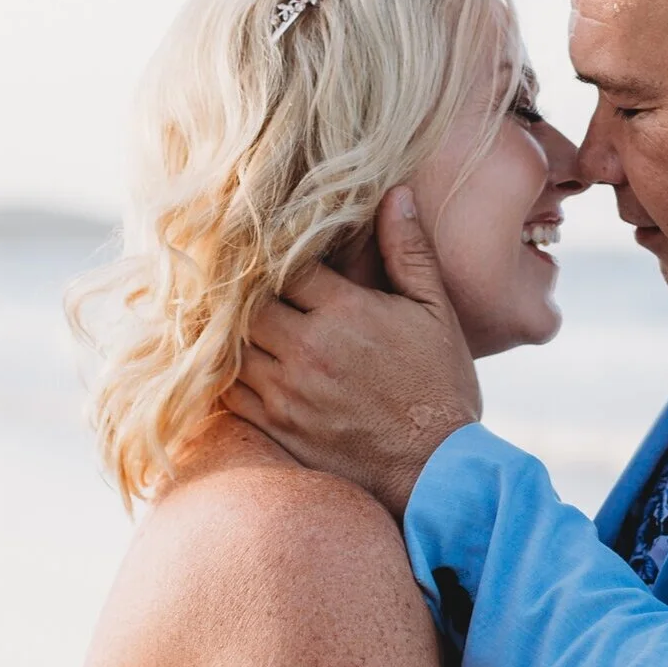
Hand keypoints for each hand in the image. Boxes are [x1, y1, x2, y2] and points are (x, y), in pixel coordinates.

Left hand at [222, 187, 480, 518]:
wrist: (437, 472)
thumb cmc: (441, 387)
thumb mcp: (435, 311)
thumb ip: (409, 251)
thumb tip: (394, 194)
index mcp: (346, 312)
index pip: (285, 264)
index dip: (276, 253)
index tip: (276, 249)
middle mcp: (309, 349)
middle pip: (246, 302)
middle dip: (246, 292)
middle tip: (245, 282)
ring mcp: (287, 392)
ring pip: (230, 346)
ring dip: (231, 333)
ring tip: (232, 320)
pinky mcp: (276, 428)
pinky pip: (227, 393)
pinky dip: (226, 375)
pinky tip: (236, 364)